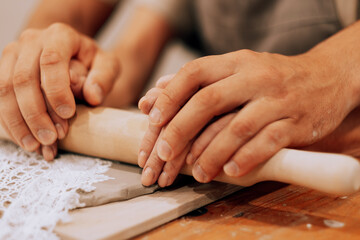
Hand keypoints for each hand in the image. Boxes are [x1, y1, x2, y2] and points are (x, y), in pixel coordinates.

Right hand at [0, 23, 118, 159]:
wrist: (72, 55)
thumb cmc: (91, 62)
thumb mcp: (107, 65)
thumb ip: (104, 78)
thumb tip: (93, 96)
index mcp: (60, 35)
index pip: (52, 61)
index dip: (57, 90)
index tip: (69, 114)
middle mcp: (32, 40)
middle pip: (23, 78)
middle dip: (36, 113)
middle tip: (52, 138)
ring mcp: (13, 54)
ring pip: (4, 90)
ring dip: (19, 122)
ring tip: (36, 146)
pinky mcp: (4, 70)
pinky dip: (10, 123)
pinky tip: (25, 140)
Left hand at [138, 49, 357, 184]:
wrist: (326, 77)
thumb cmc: (272, 78)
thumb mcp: (238, 69)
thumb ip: (198, 81)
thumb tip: (155, 96)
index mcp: (236, 62)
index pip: (194, 73)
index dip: (170, 96)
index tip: (153, 120)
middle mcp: (255, 76)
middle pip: (209, 101)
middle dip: (180, 130)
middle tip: (163, 154)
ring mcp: (277, 99)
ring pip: (237, 127)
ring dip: (211, 154)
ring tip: (197, 173)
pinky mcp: (297, 122)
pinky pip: (267, 143)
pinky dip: (246, 159)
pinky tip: (230, 171)